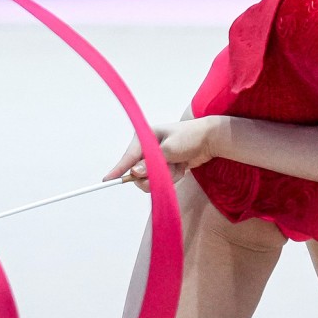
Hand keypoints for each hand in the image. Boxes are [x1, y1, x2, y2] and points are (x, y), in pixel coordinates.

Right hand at [103, 117, 223, 191]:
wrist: (210, 140)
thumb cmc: (190, 137)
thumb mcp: (171, 149)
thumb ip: (152, 163)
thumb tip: (135, 173)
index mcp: (144, 137)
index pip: (129, 157)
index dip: (119, 169)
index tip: (107, 180)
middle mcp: (146, 148)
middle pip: (138, 173)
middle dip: (154, 175)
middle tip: (169, 167)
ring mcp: (155, 159)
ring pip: (151, 179)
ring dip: (167, 176)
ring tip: (179, 164)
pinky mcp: (163, 167)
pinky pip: (161, 180)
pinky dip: (173, 177)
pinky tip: (182, 166)